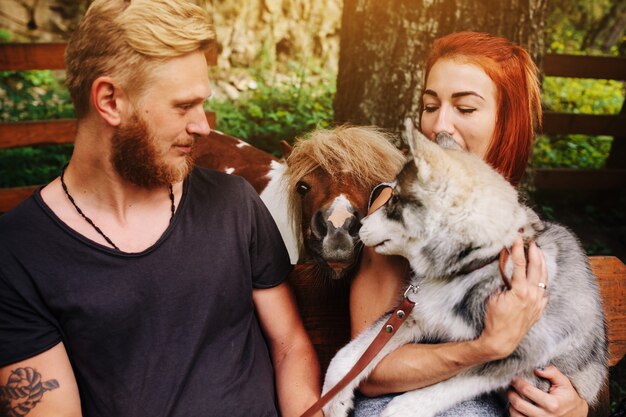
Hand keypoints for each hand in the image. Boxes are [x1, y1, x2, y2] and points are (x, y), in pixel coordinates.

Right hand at [477, 238, 547, 359]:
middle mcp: (533, 296)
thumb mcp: (494, 296)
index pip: (521, 265)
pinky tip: (541, 276)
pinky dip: (543, 281)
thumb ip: (503, 281)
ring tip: (539, 253)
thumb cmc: (494, 319)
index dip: (518, 250)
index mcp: (521, 291)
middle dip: (535, 253)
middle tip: (532, 242)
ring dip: (542, 264)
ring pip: (544, 279)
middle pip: (537, 268)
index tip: (517, 239)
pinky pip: (544, 291)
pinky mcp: (539, 309)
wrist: (502, 340)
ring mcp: (538, 303)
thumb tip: (507, 269)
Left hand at [508, 365, 587, 416]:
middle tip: (510, 386)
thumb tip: (536, 369)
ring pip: (515, 415)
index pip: (527, 390)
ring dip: (511, 404)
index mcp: (552, 404)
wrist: (576, 414)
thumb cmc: (568, 397)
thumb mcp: (564, 383)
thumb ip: (552, 372)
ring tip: (513, 396)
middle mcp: (545, 416)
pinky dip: (515, 413)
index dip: (517, 382)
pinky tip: (517, 406)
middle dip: (511, 392)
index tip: (514, 377)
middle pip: (518, 404)